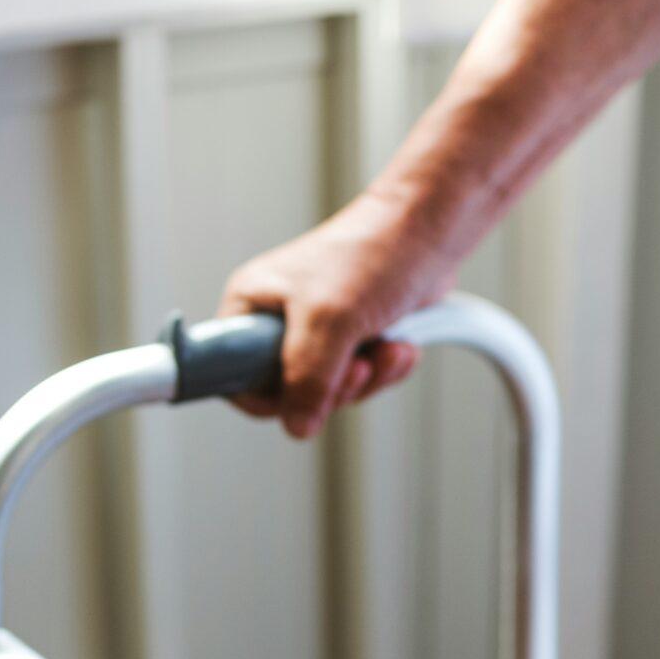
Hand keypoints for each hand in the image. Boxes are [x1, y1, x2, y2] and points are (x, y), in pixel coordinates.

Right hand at [217, 190, 456, 439]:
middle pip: (290, 394)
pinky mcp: (353, 339)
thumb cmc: (372, 252)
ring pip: (331, 391)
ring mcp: (318, 333)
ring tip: (384, 345)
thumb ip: (308, 377)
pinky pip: (361, 380)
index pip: (232, 375)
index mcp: (251, 306)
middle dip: (335, 387)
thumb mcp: (330, 318)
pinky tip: (398, 343)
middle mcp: (279, 321)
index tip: (301, 399)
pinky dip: (385, 369)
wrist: (428, 233)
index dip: (265, 396)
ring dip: (368, 377)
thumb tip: (298, 425)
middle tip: (357, 363)